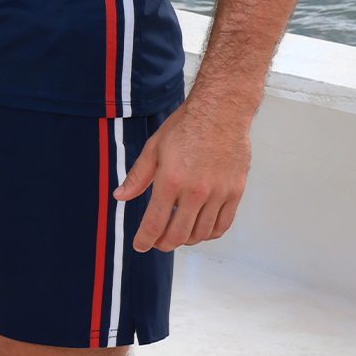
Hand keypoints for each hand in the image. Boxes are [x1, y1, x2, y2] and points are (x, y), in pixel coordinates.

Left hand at [113, 98, 250, 251]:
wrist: (221, 110)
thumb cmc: (187, 126)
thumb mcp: (154, 147)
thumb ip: (138, 176)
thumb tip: (120, 196)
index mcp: (171, 179)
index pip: (155, 223)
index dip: (145, 240)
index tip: (140, 245)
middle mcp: (195, 191)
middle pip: (178, 235)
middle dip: (163, 244)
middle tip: (157, 241)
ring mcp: (218, 193)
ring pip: (200, 234)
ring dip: (186, 239)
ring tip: (177, 232)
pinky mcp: (235, 192)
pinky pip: (222, 225)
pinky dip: (209, 233)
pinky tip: (199, 228)